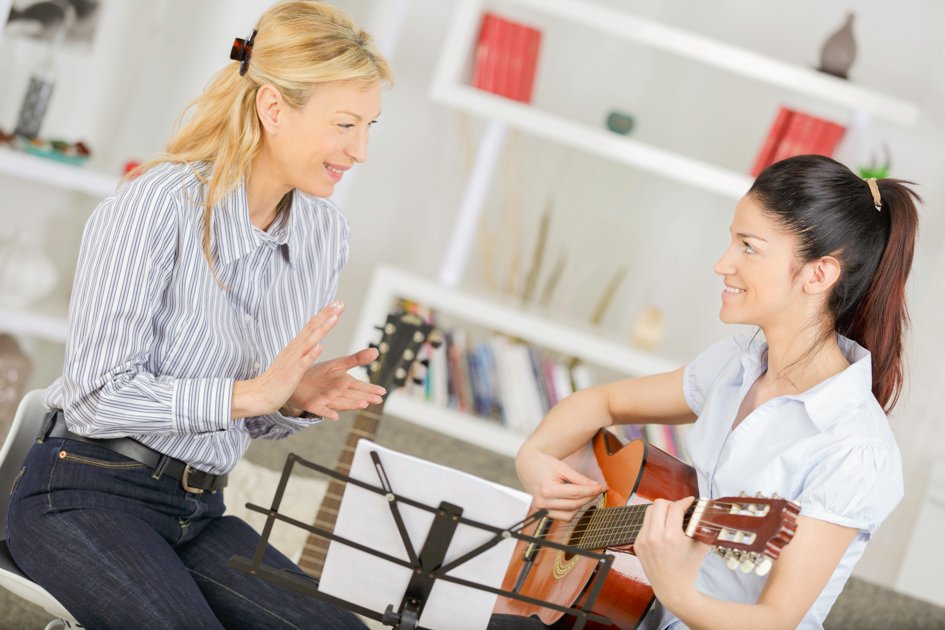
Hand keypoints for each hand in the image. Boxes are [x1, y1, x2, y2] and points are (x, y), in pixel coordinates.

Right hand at [231, 301, 341, 417]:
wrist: (258, 394)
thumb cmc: (275, 380)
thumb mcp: (290, 360)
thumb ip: (301, 350)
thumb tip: (314, 342)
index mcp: (294, 347)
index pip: (311, 326)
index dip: (324, 314)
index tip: (336, 304)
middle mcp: (294, 349)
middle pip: (312, 328)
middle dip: (326, 315)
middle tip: (340, 303)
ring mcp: (292, 360)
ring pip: (309, 341)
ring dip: (322, 329)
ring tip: (334, 317)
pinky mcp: (291, 374)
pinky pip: (302, 363)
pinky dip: (311, 355)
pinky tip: (320, 347)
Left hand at [285, 347, 385, 419]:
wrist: (297, 380)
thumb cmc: (320, 373)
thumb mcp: (339, 364)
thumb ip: (356, 359)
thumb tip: (376, 351)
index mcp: (345, 383)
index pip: (360, 386)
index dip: (371, 389)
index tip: (383, 392)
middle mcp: (338, 394)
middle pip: (353, 396)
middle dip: (365, 397)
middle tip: (377, 400)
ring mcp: (327, 400)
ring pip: (341, 403)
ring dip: (351, 404)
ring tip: (363, 404)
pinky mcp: (314, 405)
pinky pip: (322, 410)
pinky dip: (328, 414)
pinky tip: (335, 417)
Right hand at [515, 447, 605, 520]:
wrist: (526, 465)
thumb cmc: (543, 464)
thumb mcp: (562, 467)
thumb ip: (579, 478)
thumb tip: (595, 486)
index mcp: (547, 489)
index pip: (576, 493)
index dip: (591, 491)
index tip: (602, 487)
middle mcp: (543, 502)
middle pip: (574, 504)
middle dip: (589, 497)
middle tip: (597, 489)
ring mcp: (541, 509)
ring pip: (569, 515)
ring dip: (581, 506)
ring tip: (586, 495)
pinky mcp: (542, 512)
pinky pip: (561, 517)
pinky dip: (571, 510)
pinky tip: (575, 500)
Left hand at [634, 496, 706, 608]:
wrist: (672, 589)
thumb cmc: (689, 568)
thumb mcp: (700, 546)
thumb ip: (701, 525)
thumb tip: (702, 508)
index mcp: (671, 536)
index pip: (675, 507)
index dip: (685, 501)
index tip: (690, 502)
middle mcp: (654, 536)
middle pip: (659, 504)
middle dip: (671, 504)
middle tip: (679, 510)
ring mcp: (643, 540)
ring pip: (649, 511)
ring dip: (660, 512)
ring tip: (670, 519)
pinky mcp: (637, 544)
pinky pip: (645, 525)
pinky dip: (654, 524)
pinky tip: (662, 532)